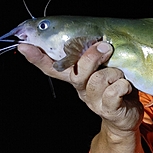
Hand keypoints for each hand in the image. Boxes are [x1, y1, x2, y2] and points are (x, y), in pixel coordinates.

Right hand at [18, 42, 142, 132]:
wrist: (127, 117)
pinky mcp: (109, 110)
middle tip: (105, 47)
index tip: (25, 46)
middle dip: (91, 57)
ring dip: (114, 73)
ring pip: (98, 79)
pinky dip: (123, 85)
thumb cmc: (117, 86)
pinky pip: (113, 91)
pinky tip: (126, 86)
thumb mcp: (105, 68)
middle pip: (76, 72)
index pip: (53, 67)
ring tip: (120, 75)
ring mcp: (94, 101)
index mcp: (76, 77)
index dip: (38, 58)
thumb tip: (94, 36)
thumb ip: (95, 55)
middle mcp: (81, 89)